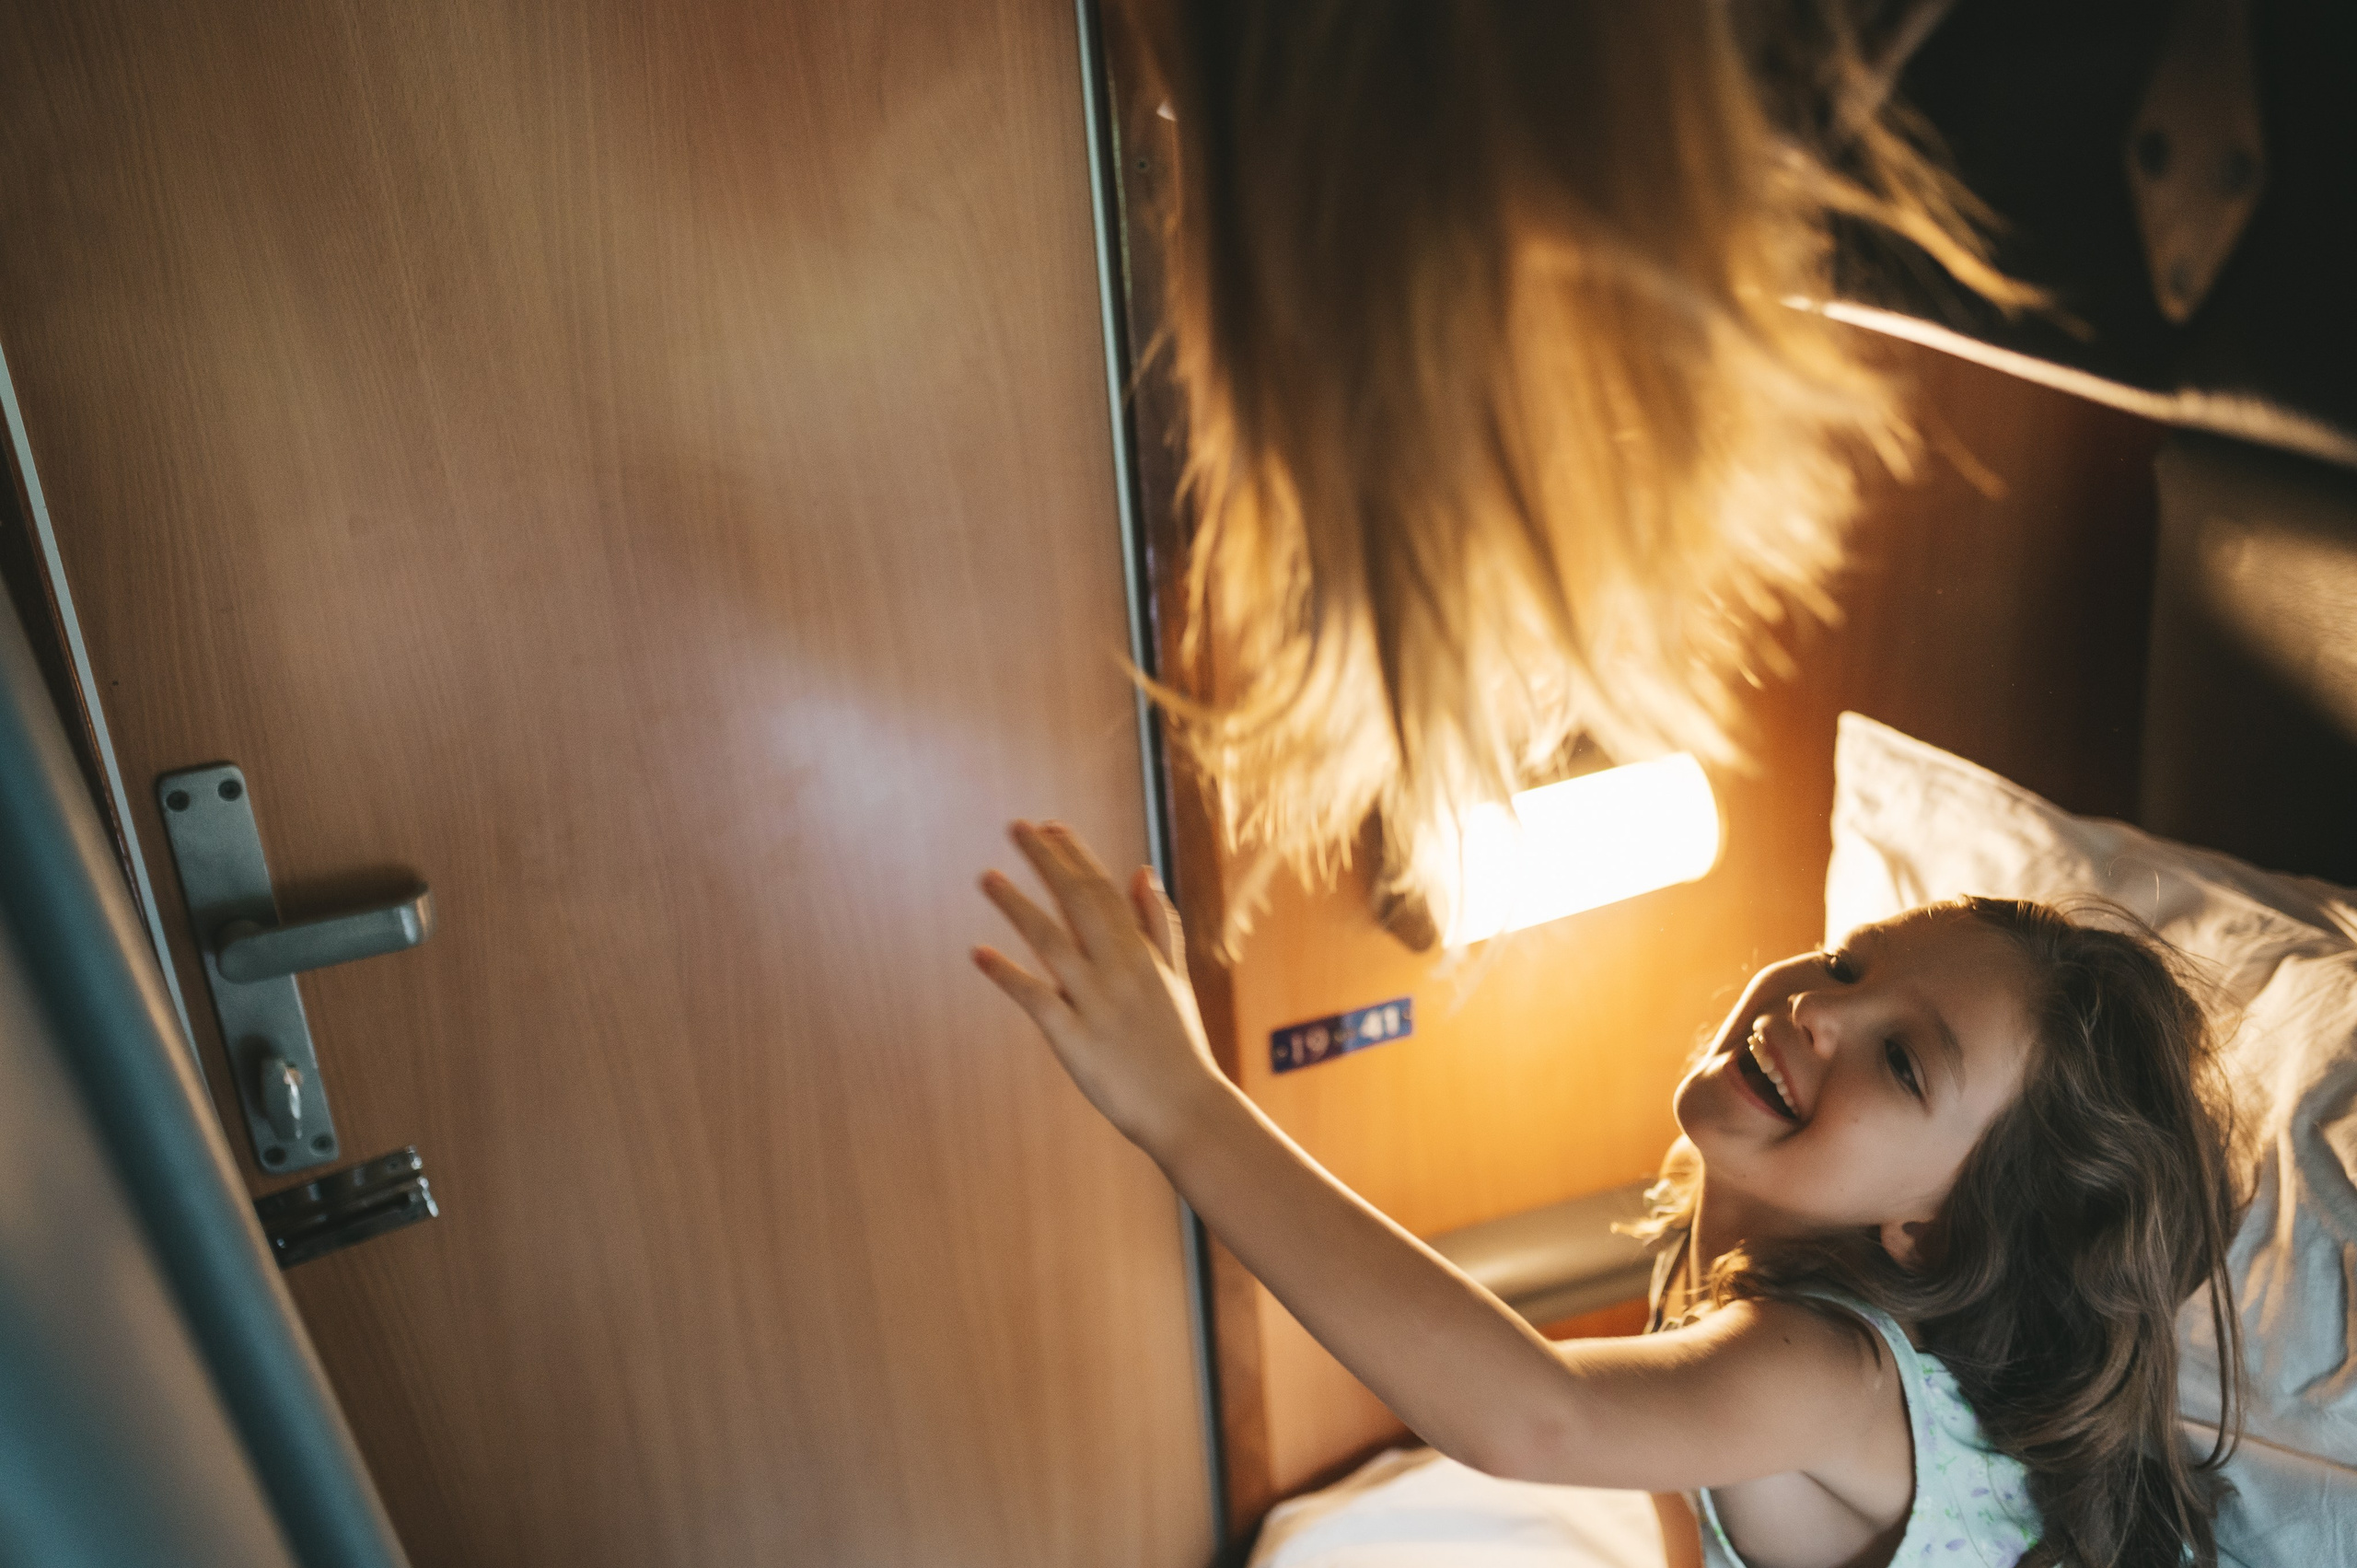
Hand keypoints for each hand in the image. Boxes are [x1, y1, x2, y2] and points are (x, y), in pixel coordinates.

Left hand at [973, 821, 1222, 1150]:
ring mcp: (1096, 1004)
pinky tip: (980, 954)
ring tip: (985, 877)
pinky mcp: (1074, 1040)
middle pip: (1077, 903)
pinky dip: (1007, 975)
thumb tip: (1141, 871)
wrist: (1186, 1109)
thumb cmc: (1178, 1046)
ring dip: (1016, 906)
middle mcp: (1119, 970)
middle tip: (1015, 827)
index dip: (1076, 856)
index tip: (1050, 826)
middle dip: (1046, 861)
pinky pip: (1036, 1000)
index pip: (1104, 890)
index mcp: (1142, 953)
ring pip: (1051, 942)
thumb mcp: (1174, 978)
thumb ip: (1158, 924)